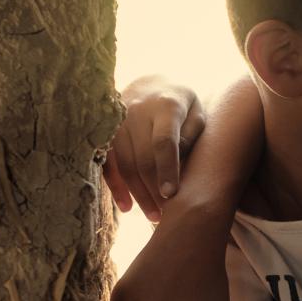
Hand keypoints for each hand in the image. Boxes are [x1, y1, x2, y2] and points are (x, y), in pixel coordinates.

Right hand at [103, 75, 203, 221]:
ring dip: (138, 193)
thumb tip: (178, 163)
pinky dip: (116, 186)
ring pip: (124, 164)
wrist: (149, 84)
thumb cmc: (182, 104)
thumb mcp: (197, 112)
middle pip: (142, 158)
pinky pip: (108, 163)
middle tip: (168, 214)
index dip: (167, 169)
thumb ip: (192, 134)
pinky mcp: (105, 132)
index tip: (171, 194)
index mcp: (166, 106)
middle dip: (154, 189)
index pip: (163, 141)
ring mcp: (116, 121)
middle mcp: (136, 111)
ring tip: (154, 216)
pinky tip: (127, 207)